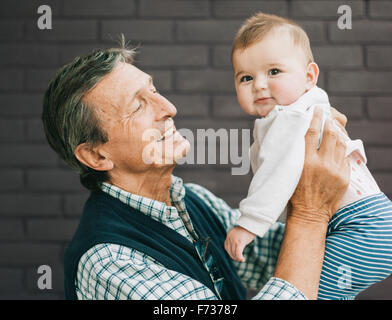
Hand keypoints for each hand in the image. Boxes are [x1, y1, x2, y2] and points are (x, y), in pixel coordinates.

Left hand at [224, 226, 255, 261]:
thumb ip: (236, 239)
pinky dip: (240, 257)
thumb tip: (237, 249)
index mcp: (229, 235)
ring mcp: (234, 240)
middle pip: (229, 250)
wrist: (252, 224)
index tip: (235, 256)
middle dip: (234, 256)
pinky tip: (243, 259)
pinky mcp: (239, 242)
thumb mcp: (239, 234)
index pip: (226, 246)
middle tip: (239, 259)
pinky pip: (238, 253)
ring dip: (237, 258)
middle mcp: (230, 237)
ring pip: (233, 252)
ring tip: (241, 259)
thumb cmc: (248, 230)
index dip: (230, 253)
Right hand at [289, 107, 349, 224]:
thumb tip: (299, 136)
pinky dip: (340, 150)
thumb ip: (296, 154)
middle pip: (330, 134)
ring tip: (333, 128)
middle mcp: (322, 164)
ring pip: (340, 143)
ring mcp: (335, 170)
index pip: (312, 132)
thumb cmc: (294, 193)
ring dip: (337, 133)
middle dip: (329, 122)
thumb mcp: (290, 172)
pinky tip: (336, 147)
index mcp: (305, 161)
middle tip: (327, 115)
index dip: (315, 118)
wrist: (309, 214)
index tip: (317, 109)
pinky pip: (344, 157)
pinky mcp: (344, 177)